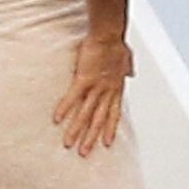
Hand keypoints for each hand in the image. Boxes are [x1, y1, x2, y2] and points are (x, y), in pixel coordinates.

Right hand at [53, 34, 133, 156]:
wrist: (110, 34)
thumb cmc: (116, 44)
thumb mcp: (126, 58)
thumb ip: (128, 68)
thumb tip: (131, 72)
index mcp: (115, 88)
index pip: (114, 114)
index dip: (110, 129)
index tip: (107, 143)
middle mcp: (106, 91)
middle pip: (98, 120)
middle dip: (91, 138)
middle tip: (84, 153)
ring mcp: (95, 87)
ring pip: (85, 113)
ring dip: (77, 130)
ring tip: (69, 144)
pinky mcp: (83, 79)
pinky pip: (73, 97)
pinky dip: (65, 108)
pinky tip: (57, 120)